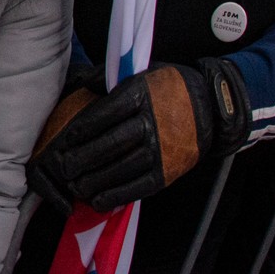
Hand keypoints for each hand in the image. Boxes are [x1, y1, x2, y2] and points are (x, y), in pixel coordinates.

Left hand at [28, 59, 248, 212]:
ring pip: (122, 168)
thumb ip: (108, 78)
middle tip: (62, 168)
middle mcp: (151, 123)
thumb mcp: (141, 72)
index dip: (81, 129)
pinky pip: (139, 186)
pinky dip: (117, 196)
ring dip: (95, 181)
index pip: (104, 114)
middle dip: (82, 158)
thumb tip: (81, 85)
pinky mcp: (169, 171)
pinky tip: (98, 201)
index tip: (64, 140)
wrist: (212, 106)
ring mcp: (161, 149)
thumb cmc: (167, 87)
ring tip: (75, 186)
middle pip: (110, 144)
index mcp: (140, 95)